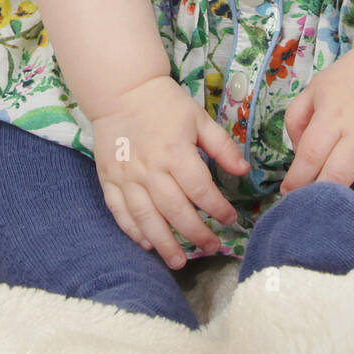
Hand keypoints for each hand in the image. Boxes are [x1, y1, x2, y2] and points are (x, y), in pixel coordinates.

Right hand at [90, 75, 249, 268]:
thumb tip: (244, 171)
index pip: (200, 190)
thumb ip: (222, 146)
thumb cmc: (164, 103)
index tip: (230, 219)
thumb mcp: (199, 117)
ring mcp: (127, 177)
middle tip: (212, 247)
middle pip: (175, 211)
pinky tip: (147, 244)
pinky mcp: (109, 179)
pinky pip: (120, 212)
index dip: (218, 208)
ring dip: (164, 243)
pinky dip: (133, 231)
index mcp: (176, 152)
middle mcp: (151, 169)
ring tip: (179, 262)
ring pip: (147, 218)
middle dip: (196, 234)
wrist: (121, 90)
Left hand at [280, 46, 353, 231]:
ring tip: (350, 223)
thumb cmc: (351, 80)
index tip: (290, 197)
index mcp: (334, 115)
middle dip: (323, 204)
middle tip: (317, 217)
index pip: (311, 156)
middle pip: (339, 179)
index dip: (297, 183)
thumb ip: (296, 121)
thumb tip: (297, 159)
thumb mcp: (314, 89)